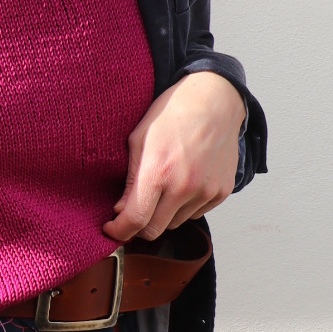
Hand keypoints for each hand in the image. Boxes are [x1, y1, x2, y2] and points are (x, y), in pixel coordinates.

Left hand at [104, 71, 244, 242]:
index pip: (135, 220)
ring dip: (164, 214)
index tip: (112, 229)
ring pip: (175, 223)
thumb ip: (130, 180)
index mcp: (158, 172)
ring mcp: (205, 191)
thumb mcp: (138, 140)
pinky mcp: (221, 191)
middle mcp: (183, 187)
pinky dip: (185, 206)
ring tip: (164, 187)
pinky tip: (184, 182)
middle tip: (133, 212)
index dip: (119, 231)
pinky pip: (196, 212)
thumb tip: (121, 211)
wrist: (214, 100)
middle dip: (139, 226)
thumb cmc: (171, 115)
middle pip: (155, 230)